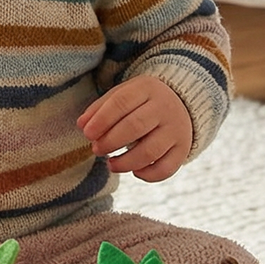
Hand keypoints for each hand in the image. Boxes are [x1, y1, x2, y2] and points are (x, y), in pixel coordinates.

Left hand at [77, 75, 192, 182]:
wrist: (181, 103)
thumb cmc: (141, 101)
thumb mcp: (122, 95)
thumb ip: (99, 108)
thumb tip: (82, 125)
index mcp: (147, 88)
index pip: (121, 102)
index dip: (101, 120)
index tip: (87, 134)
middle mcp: (165, 108)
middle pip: (135, 126)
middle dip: (110, 141)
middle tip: (96, 149)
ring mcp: (176, 130)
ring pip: (150, 152)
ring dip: (125, 162)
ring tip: (110, 164)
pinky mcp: (183, 149)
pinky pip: (166, 168)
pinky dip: (148, 175)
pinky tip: (134, 171)